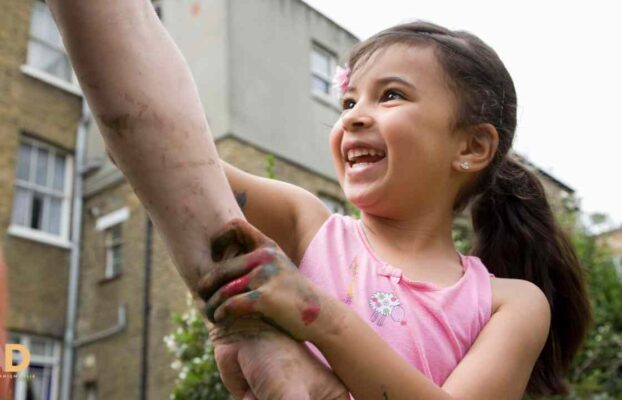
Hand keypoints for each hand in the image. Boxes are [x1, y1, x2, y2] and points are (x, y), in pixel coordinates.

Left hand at [199, 218, 347, 399]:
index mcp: (268, 246)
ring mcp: (265, 276)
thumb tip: (222, 260)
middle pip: (220, 268)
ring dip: (211, 304)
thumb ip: (257, 260)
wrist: (321, 316)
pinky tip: (220, 318)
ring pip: (222, 290)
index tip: (215, 258)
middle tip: (202, 296)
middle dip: (206, 285)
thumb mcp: (279, 268)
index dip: (218, 238)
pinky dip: (221, 313)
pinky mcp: (265, 298)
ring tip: (211, 312)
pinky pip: (230, 305)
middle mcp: (266, 257)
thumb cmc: (294, 295)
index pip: (235, 226)